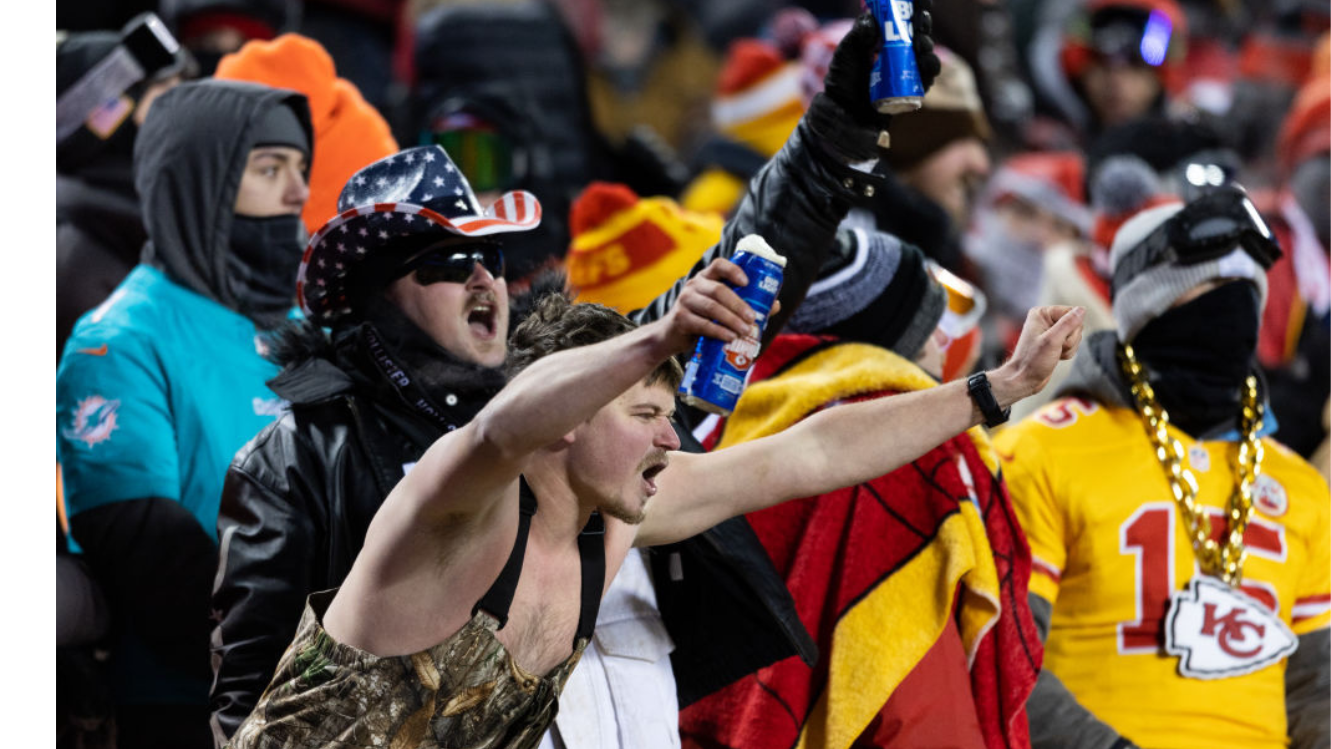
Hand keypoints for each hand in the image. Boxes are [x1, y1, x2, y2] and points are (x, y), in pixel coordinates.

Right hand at [657, 259, 756, 354]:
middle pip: (719, 290)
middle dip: (738, 305)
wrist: (671, 335)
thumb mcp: (721, 308)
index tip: (747, 283)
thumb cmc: (702, 318)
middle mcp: (694, 285)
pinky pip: (702, 324)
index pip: (719, 265)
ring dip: (731, 320)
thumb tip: (775, 305)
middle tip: (752, 318)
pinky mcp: (680, 318)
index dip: (733, 271)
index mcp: (706, 278)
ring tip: (745, 331)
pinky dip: (718, 332)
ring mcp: (685, 301)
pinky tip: (729, 337)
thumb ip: (745, 304)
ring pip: (712, 308)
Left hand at [824, 7, 940, 120]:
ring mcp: (908, 68)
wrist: (844, 110)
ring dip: (927, 43)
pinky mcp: (913, 87)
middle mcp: (900, 50)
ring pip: (926, 50)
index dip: (914, 7)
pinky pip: (927, 75)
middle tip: (921, 17)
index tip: (920, 1)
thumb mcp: (847, 51)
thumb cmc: (843, 79)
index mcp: (885, 37)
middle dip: (923, 21)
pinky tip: (925, 61)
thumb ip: (859, 33)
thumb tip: (873, 20)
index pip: (903, 17)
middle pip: (919, 30)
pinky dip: (930, 67)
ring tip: (920, 42)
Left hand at [991, 306, 1085, 404]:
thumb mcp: (1052, 341)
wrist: (1024, 379)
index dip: (1071, 328)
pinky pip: (1072, 343)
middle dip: (1070, 340)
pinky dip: (1067, 352)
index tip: (1058, 340)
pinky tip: (1056, 357)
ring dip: (1069, 348)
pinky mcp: (1054, 342)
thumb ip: (1068, 323)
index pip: (1072, 312)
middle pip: (1075, 324)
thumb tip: (1081, 309)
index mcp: (1042, 313)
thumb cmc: (1033, 361)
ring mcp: (1050, 331)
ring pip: (1075, 335)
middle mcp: (1046, 320)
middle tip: (1056, 348)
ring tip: (1055, 354)